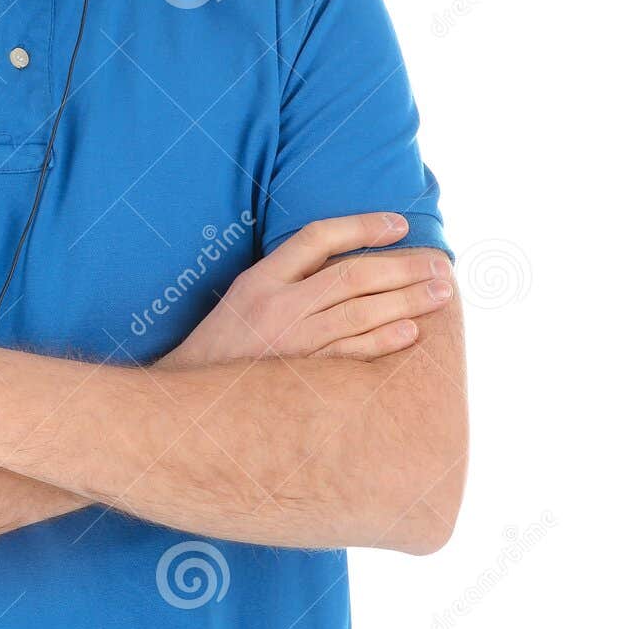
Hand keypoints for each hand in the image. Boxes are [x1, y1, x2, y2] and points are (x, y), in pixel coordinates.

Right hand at [156, 212, 452, 369]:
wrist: (187, 403)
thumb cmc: (222, 349)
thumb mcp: (243, 298)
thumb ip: (286, 279)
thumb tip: (345, 264)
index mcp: (260, 279)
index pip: (317, 237)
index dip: (362, 226)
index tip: (400, 224)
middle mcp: (276, 305)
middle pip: (352, 276)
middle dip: (403, 268)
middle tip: (441, 266)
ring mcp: (289, 342)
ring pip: (360, 313)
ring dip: (407, 301)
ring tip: (441, 293)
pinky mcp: (299, 376)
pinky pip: (350, 355)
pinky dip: (383, 342)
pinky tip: (411, 333)